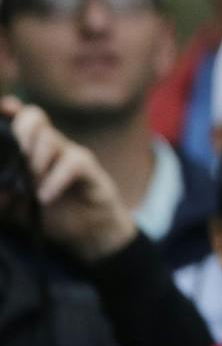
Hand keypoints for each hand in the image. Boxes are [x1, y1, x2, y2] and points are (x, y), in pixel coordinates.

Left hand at [2, 98, 135, 261]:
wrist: (86, 233)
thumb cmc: (49, 215)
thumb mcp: (14, 209)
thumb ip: (2, 198)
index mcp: (28, 149)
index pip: (18, 118)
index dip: (9, 111)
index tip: (4, 111)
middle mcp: (48, 146)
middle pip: (34, 117)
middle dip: (20, 130)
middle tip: (16, 155)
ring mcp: (69, 154)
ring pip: (51, 137)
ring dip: (34, 160)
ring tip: (29, 185)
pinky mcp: (89, 170)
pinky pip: (73, 163)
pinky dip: (55, 179)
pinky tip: (44, 197)